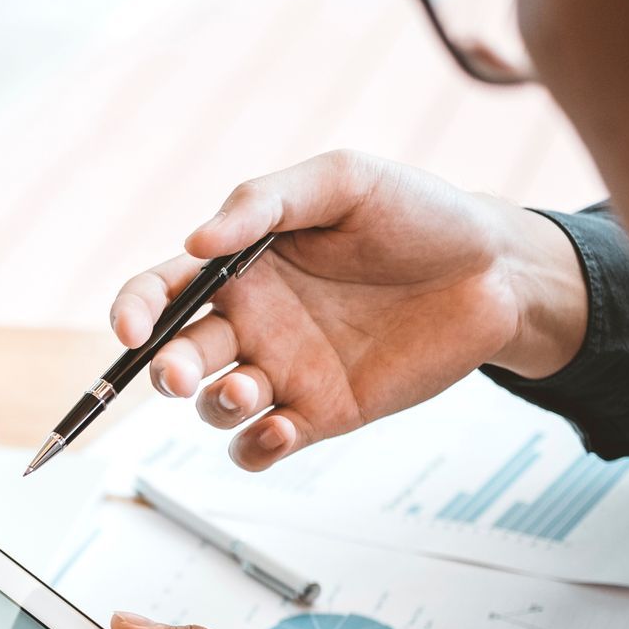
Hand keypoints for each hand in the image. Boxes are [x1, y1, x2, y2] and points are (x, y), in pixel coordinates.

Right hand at [109, 150, 587, 470]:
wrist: (496, 270)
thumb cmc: (418, 214)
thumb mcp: (341, 181)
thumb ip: (264, 202)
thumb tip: (195, 241)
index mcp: (240, 267)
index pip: (160, 292)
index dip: (132, 311)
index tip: (132, 330)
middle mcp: (251, 323)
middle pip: (175, 357)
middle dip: (166, 371)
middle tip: (182, 374)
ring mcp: (284, 372)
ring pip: (214, 407)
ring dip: (217, 406)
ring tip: (254, 391)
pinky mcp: (321, 414)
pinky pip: (260, 447)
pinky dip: (255, 448)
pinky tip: (283, 427)